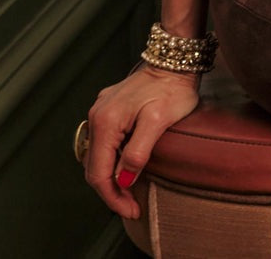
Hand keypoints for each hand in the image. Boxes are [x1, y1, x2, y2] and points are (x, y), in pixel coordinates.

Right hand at [84, 64, 200, 218]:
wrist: (175, 60)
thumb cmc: (172, 88)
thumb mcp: (158, 122)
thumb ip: (137, 152)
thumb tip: (123, 180)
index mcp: (106, 121)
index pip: (99, 173)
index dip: (113, 197)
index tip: (131, 210)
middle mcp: (97, 116)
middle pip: (94, 167)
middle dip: (111, 191)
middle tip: (132, 207)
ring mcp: (101, 111)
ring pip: (97, 156)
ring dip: (110, 177)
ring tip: (129, 193)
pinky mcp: (109, 109)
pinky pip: (103, 142)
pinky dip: (111, 160)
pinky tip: (125, 168)